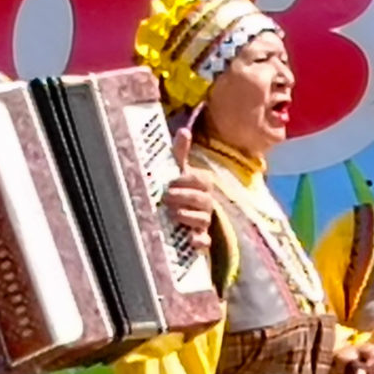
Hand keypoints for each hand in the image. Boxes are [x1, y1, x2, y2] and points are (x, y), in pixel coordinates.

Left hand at [163, 133, 214, 253]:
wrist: (183, 215)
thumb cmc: (179, 189)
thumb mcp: (179, 171)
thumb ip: (180, 154)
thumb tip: (184, 130)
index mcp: (204, 185)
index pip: (202, 180)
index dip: (187, 180)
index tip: (171, 181)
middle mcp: (207, 203)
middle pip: (204, 200)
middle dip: (185, 197)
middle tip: (166, 196)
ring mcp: (205, 222)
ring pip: (204, 220)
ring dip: (188, 216)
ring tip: (171, 214)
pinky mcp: (200, 240)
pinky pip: (205, 242)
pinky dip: (198, 241)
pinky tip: (189, 239)